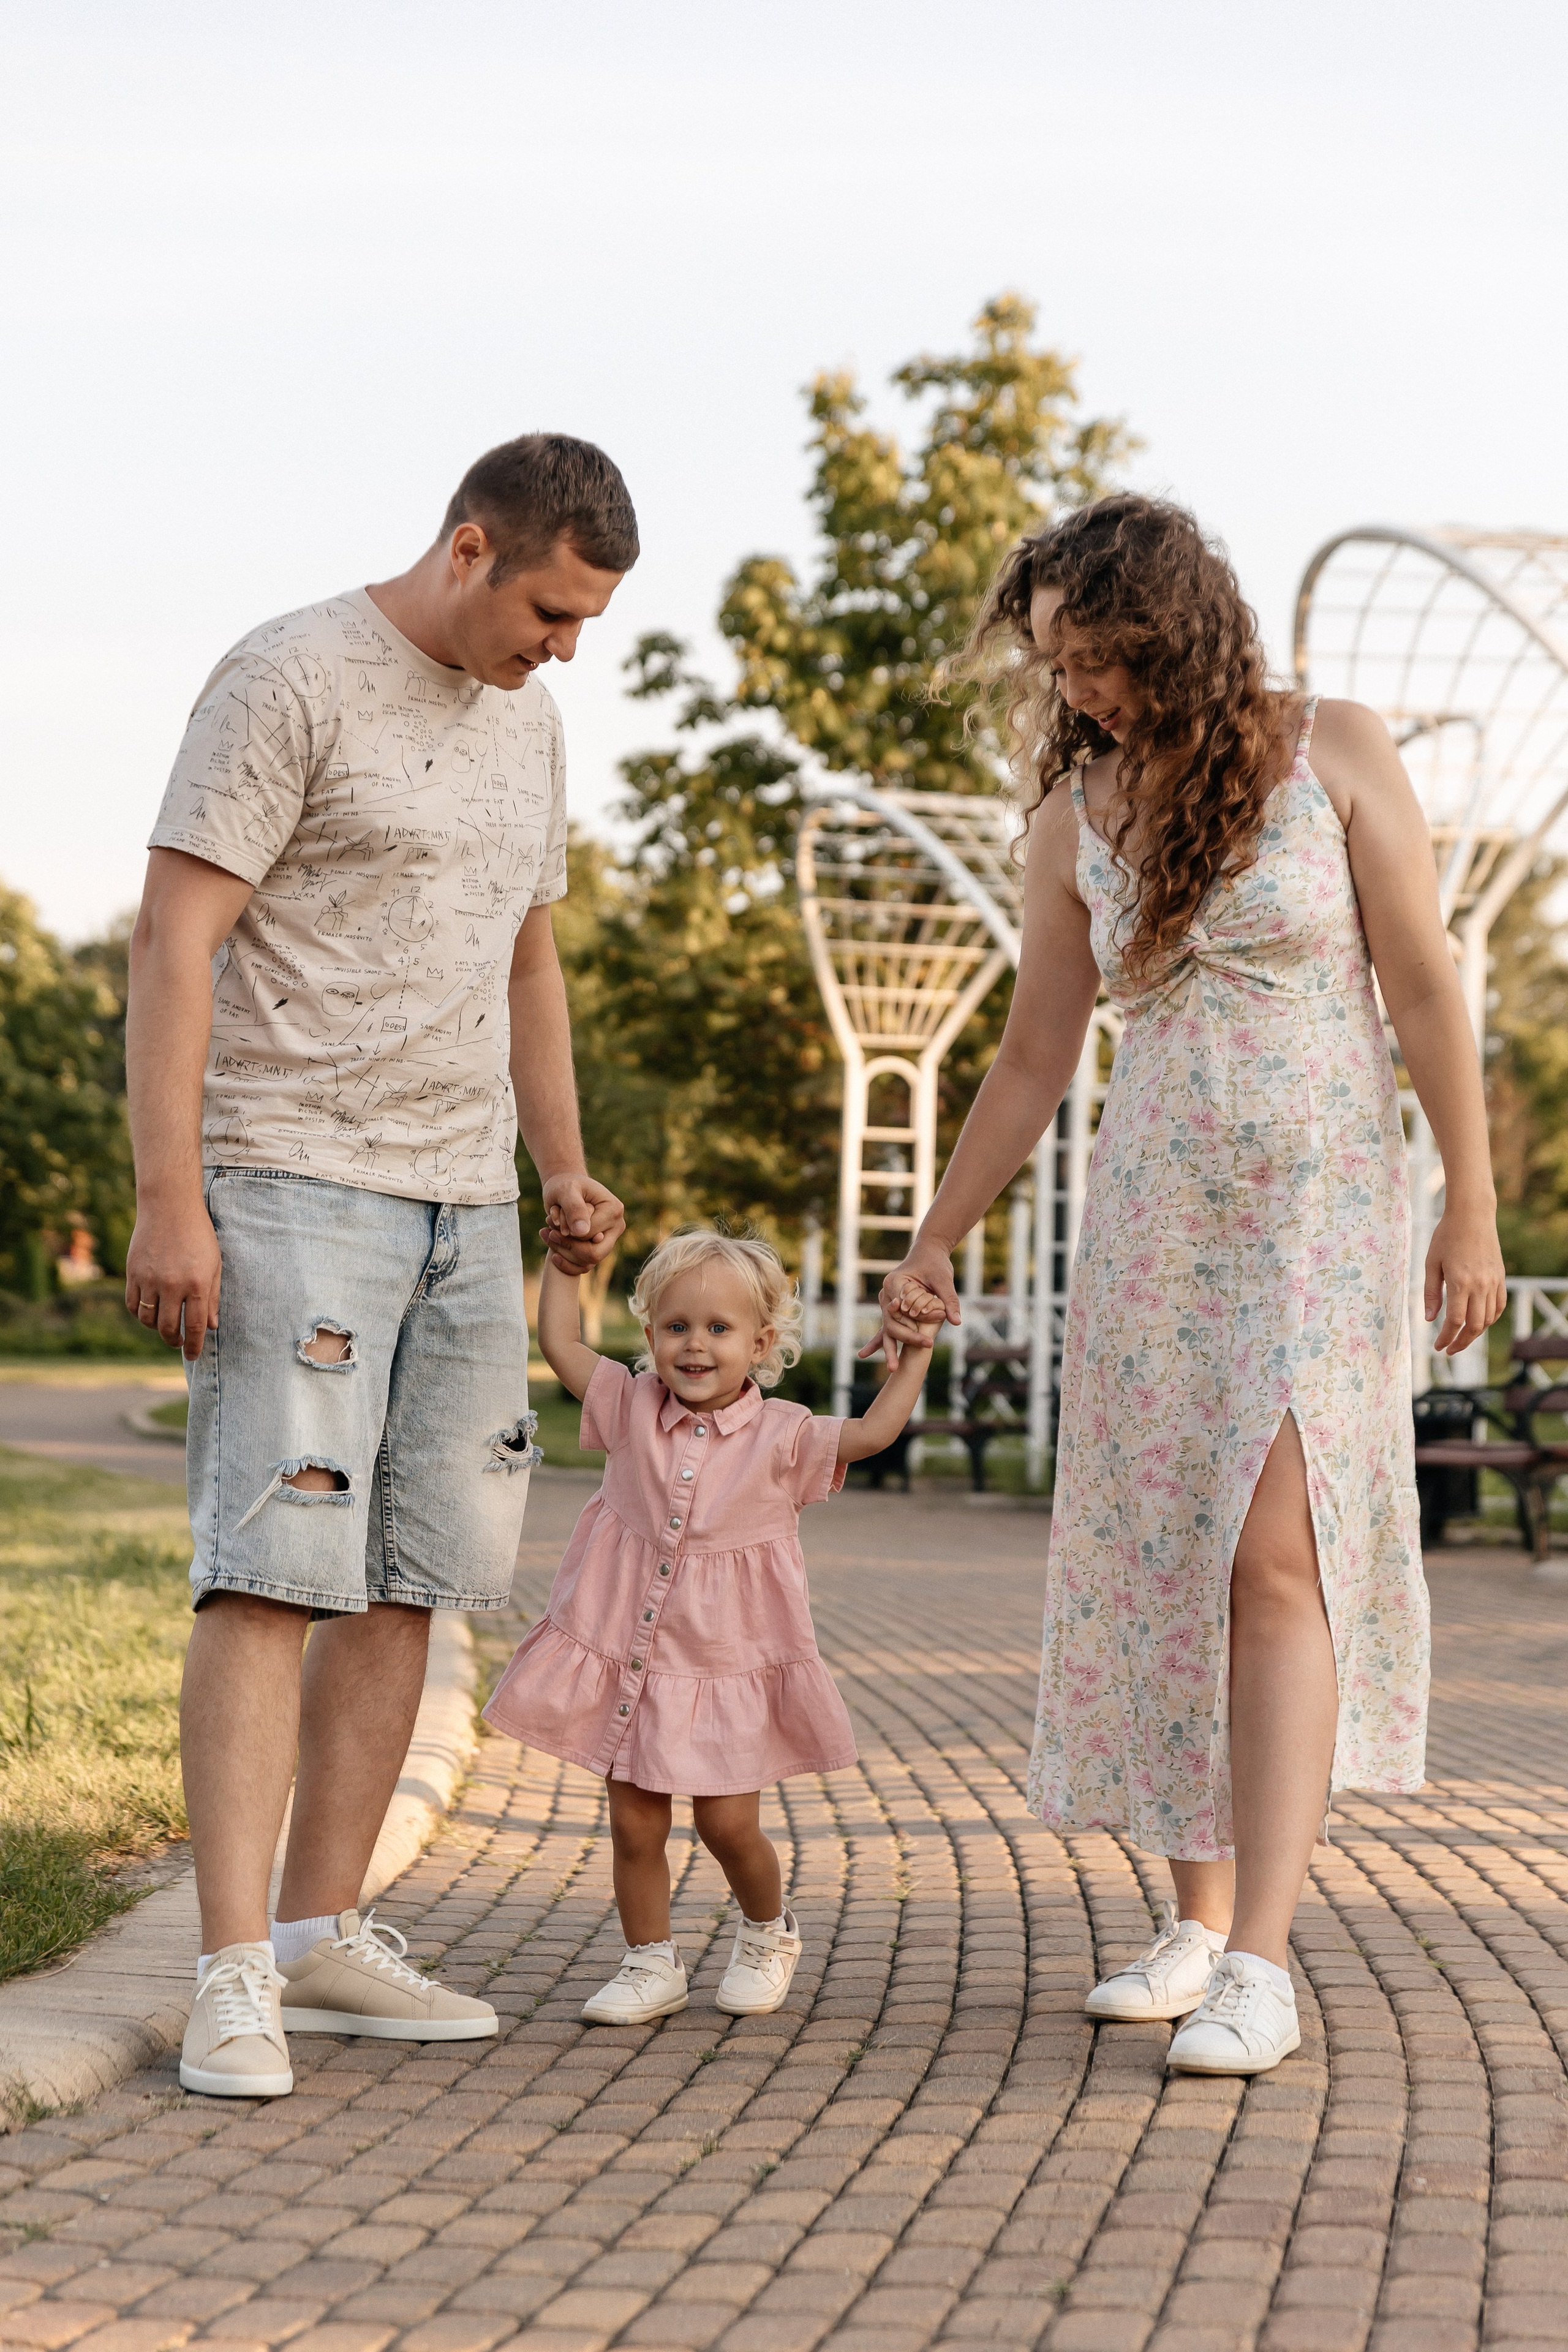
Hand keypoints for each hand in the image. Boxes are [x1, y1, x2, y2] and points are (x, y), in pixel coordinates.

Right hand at [125, 1198, 221, 1360]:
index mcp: (197, 1284)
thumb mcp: (214, 1265)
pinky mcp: (132, 1273)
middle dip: (174, 1341)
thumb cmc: (198, 1235)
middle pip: (168, 1329)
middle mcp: (172, 1285)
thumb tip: (211, 1327)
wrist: (169, 1207)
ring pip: (148, 1320)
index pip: (195, 1327)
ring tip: (166, 1325)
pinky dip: (140, 1313)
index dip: (194, 1346)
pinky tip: (150, 1311)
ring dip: (156, 1328)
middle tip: (178, 1342)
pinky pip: (132, 1305)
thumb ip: (212, 1297)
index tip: (193, 1356)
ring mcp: (150, 1280)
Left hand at [540, 1172, 624, 1273]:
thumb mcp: (566, 1191)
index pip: (589, 1235)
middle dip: (567, 1246)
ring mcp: (609, 1239)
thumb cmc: (565, 1185)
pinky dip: (566, 1264)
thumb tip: (582, 1232)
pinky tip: (553, 1254)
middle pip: (594, 1254)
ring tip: (547, 1234)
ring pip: (588, 1262)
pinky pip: (585, 1267)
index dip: (567, 1232)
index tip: (550, 1220)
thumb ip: (574, 1208)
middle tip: (549, 1233)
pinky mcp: (600, 1247)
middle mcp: (617, 1226)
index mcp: (614, 1210)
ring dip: (563, 1253)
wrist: (565, 1188)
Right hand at [859, 1242, 961, 1372]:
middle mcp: (886, 1294)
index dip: (914, 1327)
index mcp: (895, 1283)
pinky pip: (887, 1326)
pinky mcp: (892, 1308)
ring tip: (890, 1368)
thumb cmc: (935, 1263)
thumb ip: (948, 1301)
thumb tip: (956, 1321)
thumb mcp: (943, 1280)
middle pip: (891, 1324)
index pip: (902, 1311)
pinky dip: (878, 1341)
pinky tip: (863, 1354)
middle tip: (897, 1366)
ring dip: (886, 1348)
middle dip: (897, 1345)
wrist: (927, 1251)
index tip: (926, 1342)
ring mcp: (887, 1302)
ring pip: (887, 1328)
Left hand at [1424, 1206, 1506, 1354]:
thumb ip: (1431, 1293)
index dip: (1446, 1338)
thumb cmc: (1446, 1236)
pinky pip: (1498, 1306)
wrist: (1472, 1216)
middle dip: (1461, 1343)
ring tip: (1461, 1338)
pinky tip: (1478, 1322)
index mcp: (1460, 1283)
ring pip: (1488, 1319)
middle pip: (1474, 1326)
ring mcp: (1493, 1282)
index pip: (1455, 1321)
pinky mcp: (1500, 1277)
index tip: (1438, 1347)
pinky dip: (1489, 1319)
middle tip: (1449, 1350)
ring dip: (1475, 1333)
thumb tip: (1429, 1319)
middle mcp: (1480, 1285)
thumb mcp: (1431, 1263)